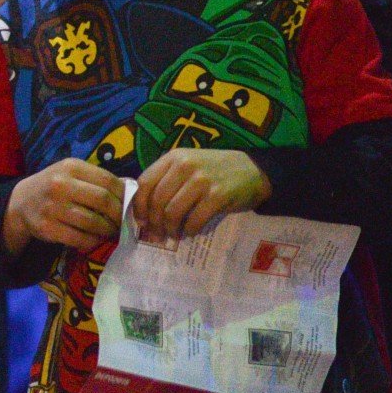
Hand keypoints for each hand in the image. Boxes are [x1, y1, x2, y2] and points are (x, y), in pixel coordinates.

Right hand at [3, 158, 125, 254]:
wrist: (22, 202)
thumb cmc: (55, 187)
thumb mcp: (73, 174)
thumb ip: (98, 180)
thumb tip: (132, 189)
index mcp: (70, 167)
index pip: (108, 181)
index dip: (124, 195)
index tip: (130, 206)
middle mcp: (60, 184)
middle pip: (103, 201)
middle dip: (119, 215)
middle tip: (123, 222)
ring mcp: (52, 207)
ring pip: (93, 222)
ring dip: (108, 230)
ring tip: (111, 231)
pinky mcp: (47, 228)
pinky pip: (80, 238)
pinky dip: (93, 241)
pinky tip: (94, 238)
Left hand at [132, 148, 271, 244]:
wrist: (252, 170)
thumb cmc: (214, 170)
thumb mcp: (187, 164)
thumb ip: (167, 179)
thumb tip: (146, 209)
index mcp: (173, 157)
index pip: (145, 182)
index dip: (139, 205)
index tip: (141, 220)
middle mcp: (184, 166)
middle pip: (157, 200)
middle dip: (154, 222)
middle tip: (157, 234)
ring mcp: (201, 180)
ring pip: (173, 211)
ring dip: (170, 229)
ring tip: (173, 235)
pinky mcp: (217, 196)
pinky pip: (194, 220)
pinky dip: (189, 230)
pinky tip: (190, 232)